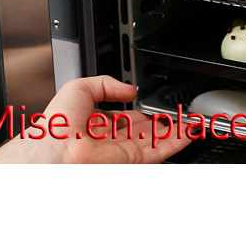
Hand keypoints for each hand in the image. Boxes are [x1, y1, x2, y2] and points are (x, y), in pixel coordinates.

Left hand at [0, 76, 191, 163]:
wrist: (56, 147)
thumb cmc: (58, 123)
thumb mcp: (80, 87)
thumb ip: (107, 84)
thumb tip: (130, 90)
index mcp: (96, 124)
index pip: (125, 119)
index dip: (141, 112)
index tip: (153, 108)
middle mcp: (111, 140)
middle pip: (143, 132)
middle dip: (161, 124)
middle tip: (177, 116)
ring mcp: (122, 152)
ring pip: (155, 142)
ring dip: (174, 133)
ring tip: (189, 123)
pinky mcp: (131, 160)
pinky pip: (158, 151)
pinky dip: (175, 143)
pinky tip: (187, 133)